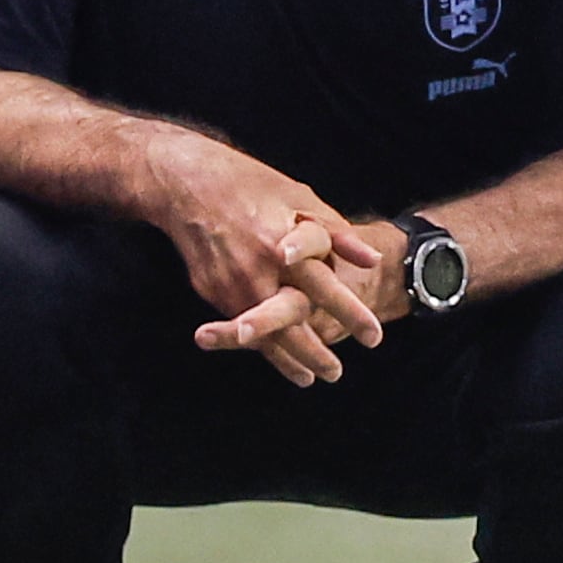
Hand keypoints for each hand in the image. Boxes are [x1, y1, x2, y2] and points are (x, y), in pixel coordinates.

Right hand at [138, 131, 379, 385]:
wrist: (187, 185)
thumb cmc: (252, 186)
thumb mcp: (301, 198)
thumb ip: (337, 234)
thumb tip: (372, 259)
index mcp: (286, 245)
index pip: (326, 288)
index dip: (351, 314)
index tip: (374, 338)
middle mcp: (258, 271)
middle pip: (292, 324)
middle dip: (316, 353)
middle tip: (338, 374)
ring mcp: (231, 285)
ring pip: (263, 335)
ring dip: (288, 359)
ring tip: (312, 377)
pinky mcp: (212, 292)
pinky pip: (241, 327)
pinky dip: (261, 347)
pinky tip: (278, 358)